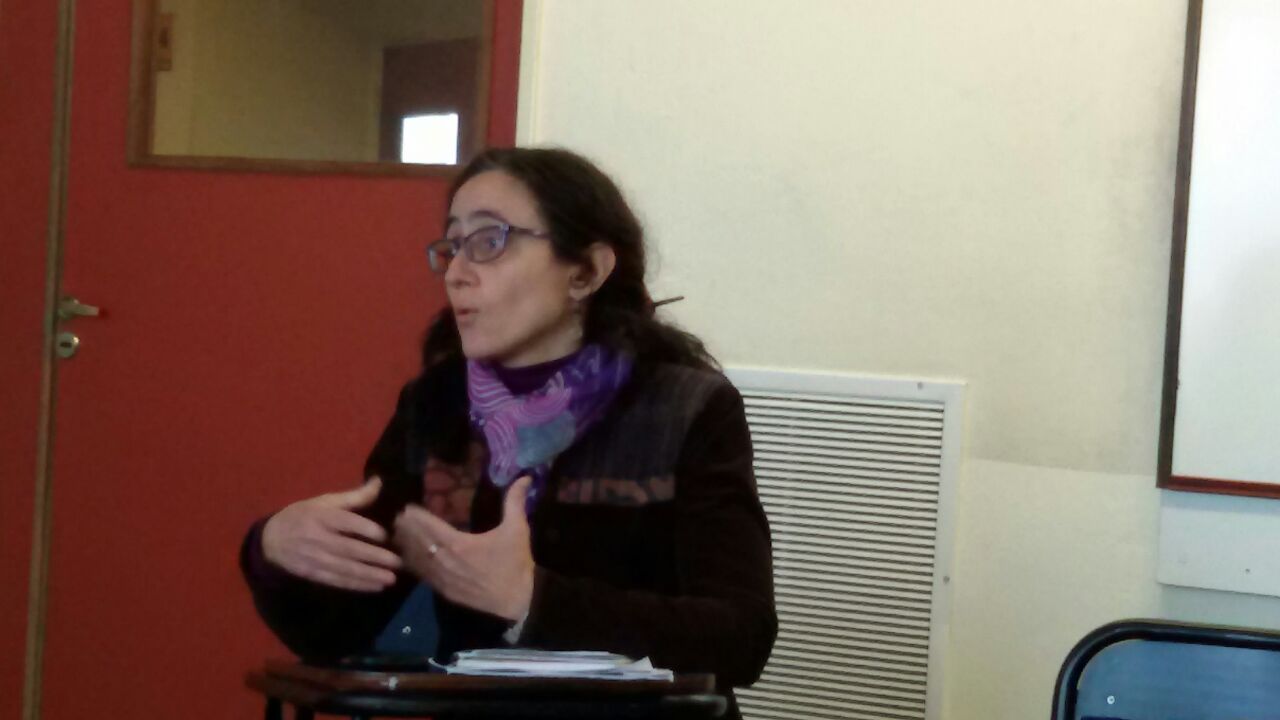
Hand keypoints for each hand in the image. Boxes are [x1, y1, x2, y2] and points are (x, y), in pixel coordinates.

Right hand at [260, 477, 401, 591]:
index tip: (386, 535)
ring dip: (369, 575)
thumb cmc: (303, 516)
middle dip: (374, 557)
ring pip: (345, 569)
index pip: (346, 523)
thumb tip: (379, 482)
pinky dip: (357, 585)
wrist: (271, 540)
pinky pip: (338, 581)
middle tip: (398, 562)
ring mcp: (315, 559)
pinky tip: (375, 586)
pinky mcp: (314, 574)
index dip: (366, 529)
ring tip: (391, 578)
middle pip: (348, 549)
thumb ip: (354, 496)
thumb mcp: (324, 502)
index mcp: (321, 517)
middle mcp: (318, 539)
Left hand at [393, 476, 534, 621]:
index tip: (407, 508)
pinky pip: (422, 575)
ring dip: (406, 546)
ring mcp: (442, 578)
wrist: (516, 603)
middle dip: (407, 529)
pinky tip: (407, 558)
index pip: (430, 527)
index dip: (417, 517)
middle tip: (397, 518)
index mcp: (459, 543)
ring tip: (396, 534)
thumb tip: (524, 477)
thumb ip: (515, 502)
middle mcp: (445, 560)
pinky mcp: (443, 591)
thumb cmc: (515, 564)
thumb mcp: (517, 530)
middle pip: (419, 542)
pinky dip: (413, 564)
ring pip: (417, 559)